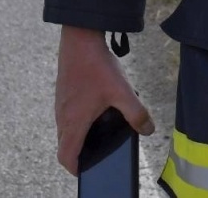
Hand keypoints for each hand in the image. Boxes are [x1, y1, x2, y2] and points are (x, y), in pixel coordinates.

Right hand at [54, 26, 153, 175]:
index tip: (88, 169)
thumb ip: (137, 113)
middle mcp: (62, 116)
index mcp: (74, 122)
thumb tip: (147, 130)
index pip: (65, 156)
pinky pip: (65, 116)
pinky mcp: (62, 93)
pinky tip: (95, 110)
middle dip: (79, 154)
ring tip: (99, 132)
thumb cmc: (97, 65)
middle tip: (97, 152)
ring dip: (78, 136)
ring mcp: (59, 104)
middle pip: (64, 146)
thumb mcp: (123, 91)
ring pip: (64, 130)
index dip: (76, 168)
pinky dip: (76, 122)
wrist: (80, 37)